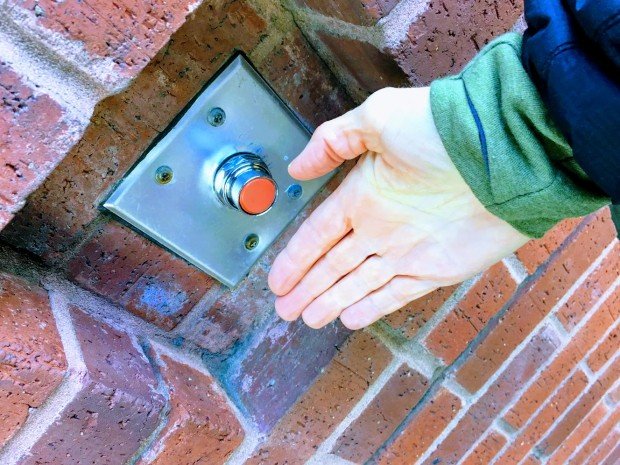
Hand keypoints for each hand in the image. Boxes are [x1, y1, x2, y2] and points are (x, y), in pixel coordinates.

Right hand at [268, 87, 527, 329]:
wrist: (502, 151)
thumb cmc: (440, 129)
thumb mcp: (378, 118)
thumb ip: (332, 141)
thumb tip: (296, 168)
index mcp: (363, 193)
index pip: (319, 234)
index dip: (295, 258)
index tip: (276, 279)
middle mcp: (381, 226)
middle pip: (333, 265)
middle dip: (307, 288)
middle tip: (284, 311)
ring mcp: (408, 250)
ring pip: (358, 284)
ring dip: (331, 302)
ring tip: (307, 320)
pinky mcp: (436, 269)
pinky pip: (397, 294)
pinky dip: (372, 307)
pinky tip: (348, 318)